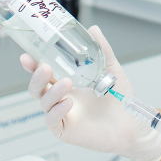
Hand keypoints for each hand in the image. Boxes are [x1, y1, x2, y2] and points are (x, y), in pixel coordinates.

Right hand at [20, 26, 160, 160]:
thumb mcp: (111, 70)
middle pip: (37, 88)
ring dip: (51, 92)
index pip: (45, 73)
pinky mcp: (66, 130)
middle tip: (45, 68)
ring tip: (66, 83)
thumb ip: (102, 50)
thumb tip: (93, 30)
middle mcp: (62, 98)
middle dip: (36, 77)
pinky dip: (57, 111)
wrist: (133, 123)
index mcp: (68, 83)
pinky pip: (52, 121)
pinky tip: (68, 103)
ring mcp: (63, 114)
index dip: (33, 65)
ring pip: (44, 103)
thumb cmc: (121, 99)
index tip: (27, 56)